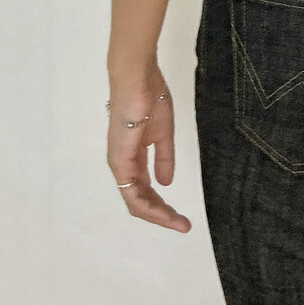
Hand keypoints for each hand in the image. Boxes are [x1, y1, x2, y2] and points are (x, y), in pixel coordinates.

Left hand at [106, 61, 191, 232]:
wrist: (138, 78)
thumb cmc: (150, 97)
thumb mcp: (163, 133)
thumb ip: (164, 158)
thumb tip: (166, 182)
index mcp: (133, 157)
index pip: (145, 190)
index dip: (163, 206)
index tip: (183, 216)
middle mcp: (123, 164)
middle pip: (140, 200)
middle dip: (162, 215)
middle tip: (184, 226)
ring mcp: (119, 164)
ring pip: (136, 202)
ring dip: (158, 216)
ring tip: (179, 223)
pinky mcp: (119, 161)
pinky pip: (132, 193)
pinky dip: (149, 207)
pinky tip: (164, 213)